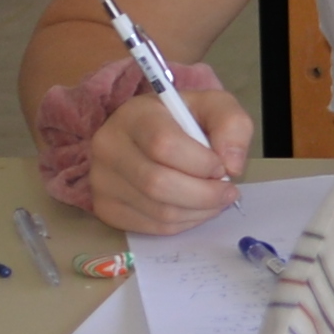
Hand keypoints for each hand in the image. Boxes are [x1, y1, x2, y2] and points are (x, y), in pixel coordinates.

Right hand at [46, 55, 248, 230]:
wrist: (152, 133)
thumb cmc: (187, 119)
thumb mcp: (216, 107)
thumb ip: (232, 126)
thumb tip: (231, 166)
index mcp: (134, 115)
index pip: (163, 145)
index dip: (200, 163)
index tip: (222, 167)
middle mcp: (108, 147)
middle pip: (157, 183)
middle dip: (204, 194)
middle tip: (228, 191)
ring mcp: (102, 180)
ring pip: (156, 210)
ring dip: (198, 211)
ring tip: (217, 199)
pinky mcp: (106, 207)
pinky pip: (150, 227)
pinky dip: (183, 223)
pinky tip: (196, 209)